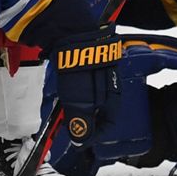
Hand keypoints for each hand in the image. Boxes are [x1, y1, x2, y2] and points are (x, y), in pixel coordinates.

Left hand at [52, 27, 121, 145]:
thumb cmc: (80, 67)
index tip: (79, 141)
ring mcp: (100, 75)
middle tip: (68, 125)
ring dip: (77, 107)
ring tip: (64, 107)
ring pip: (90, 99)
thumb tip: (80, 141)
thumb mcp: (78, 102)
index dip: (94, 136)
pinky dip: (74, 93)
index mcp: (113, 98)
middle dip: (84, 121)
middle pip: (100, 113)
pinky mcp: (89, 65)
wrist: (72, 34)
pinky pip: (84, 86)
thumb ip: (81, 123)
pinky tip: (64, 91)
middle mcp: (110, 87)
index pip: (108, 125)